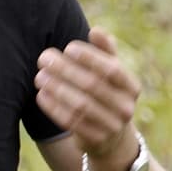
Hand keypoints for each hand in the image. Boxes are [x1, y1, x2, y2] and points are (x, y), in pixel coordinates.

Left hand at [35, 27, 140, 159]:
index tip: (68, 47)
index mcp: (131, 87)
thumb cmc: (106, 93)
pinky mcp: (95, 140)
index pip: (112, 69)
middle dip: (65, 70)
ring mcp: (112, 126)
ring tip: (40, 76)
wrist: (111, 137)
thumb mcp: (111, 72)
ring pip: (81, 105)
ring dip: (57, 88)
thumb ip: (104, 51)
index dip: (90, 57)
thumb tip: (96, 30)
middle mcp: (126, 107)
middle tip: (44, 58)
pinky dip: (54, 108)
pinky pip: (71, 122)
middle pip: (92, 86)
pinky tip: (41, 95)